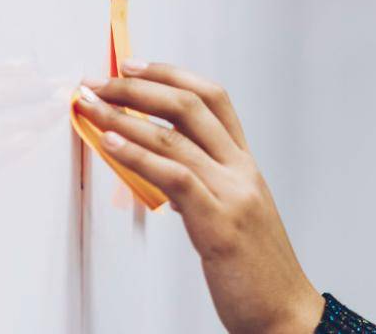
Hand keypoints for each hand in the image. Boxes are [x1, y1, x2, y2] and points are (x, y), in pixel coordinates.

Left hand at [75, 60, 323, 333]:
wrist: (285, 314)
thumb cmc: (255, 271)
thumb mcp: (228, 216)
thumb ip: (196, 186)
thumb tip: (152, 166)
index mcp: (245, 166)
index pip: (214, 99)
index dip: (171, 75)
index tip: (133, 67)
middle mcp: (241, 171)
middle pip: (191, 107)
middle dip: (138, 88)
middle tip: (99, 82)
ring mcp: (233, 194)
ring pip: (176, 137)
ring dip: (124, 117)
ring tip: (91, 106)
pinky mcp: (220, 224)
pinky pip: (175, 177)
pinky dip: (138, 155)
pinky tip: (111, 144)